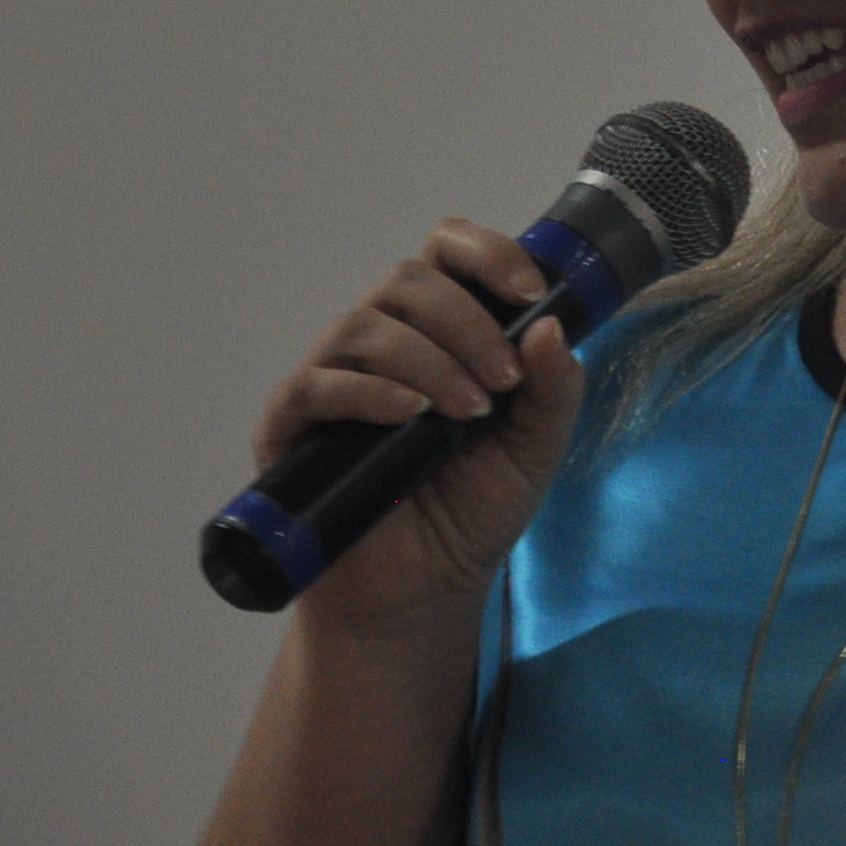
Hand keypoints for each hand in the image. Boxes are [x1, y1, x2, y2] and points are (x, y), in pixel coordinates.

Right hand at [250, 219, 587, 630]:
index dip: (489, 255)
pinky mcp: (290, 427)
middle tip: (502, 382)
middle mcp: (381, 342)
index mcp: (441, 331)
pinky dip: (369, 392)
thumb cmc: (474, 512)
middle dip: (467, 322)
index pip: (448, 253)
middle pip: (408, 280)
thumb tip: (552, 327)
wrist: (425, 592)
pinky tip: (411, 415)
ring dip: (428, 360)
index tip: (532, 294)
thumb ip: (555, 388)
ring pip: (364, 326)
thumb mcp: (537, 447)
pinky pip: (317, 384)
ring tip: (468, 412)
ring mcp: (332, 380)